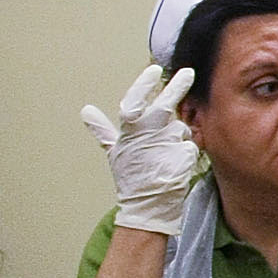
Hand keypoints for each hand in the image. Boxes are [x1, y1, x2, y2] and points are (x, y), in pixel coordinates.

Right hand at [81, 64, 198, 234]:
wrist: (147, 207)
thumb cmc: (131, 178)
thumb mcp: (114, 153)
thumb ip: (103, 130)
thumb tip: (86, 111)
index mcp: (129, 135)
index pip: (132, 105)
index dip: (143, 86)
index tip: (154, 70)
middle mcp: (146, 139)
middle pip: (163, 108)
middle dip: (176, 88)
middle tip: (188, 72)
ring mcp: (165, 150)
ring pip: (181, 129)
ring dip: (179, 136)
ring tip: (166, 155)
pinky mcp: (183, 160)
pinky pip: (191, 146)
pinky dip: (187, 151)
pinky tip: (176, 163)